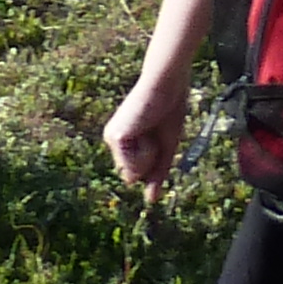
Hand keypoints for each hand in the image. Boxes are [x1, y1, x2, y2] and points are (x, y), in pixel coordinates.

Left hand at [103, 69, 188, 200]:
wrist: (168, 83)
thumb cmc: (171, 108)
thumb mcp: (167, 146)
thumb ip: (158, 172)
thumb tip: (151, 200)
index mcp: (125, 141)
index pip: (135, 173)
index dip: (152, 165)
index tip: (160, 140)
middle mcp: (114, 141)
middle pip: (131, 177)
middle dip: (149, 162)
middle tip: (156, 135)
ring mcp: (112, 139)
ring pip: (131, 175)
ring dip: (148, 157)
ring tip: (151, 129)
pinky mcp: (115, 138)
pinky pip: (133, 165)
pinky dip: (146, 153)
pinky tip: (146, 129)